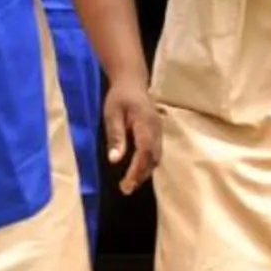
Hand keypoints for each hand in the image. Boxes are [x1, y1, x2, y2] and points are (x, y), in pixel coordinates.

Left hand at [102, 79, 159, 194]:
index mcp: (145, 123)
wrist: (132, 82)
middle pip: (153, 157)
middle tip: (125, 189)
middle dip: (141, 175)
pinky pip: (156, 152)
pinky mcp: (157, 133)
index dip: (136, 170)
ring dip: (145, 172)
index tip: (126, 184)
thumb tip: (114, 160)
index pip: (144, 151)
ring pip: (156, 156)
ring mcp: (159, 131)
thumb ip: (115, 136)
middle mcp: (156, 129)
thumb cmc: (119, 97)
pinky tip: (137, 172)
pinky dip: (148, 164)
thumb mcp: (111, 114)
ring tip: (130, 184)